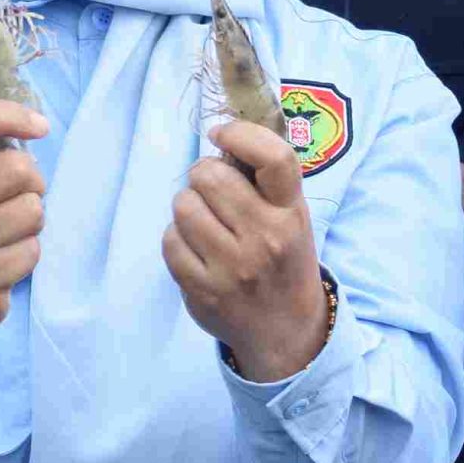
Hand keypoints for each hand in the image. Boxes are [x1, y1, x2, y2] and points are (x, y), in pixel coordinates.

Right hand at [0, 99, 48, 376]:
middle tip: (15, 200)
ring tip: (4, 233)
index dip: (9, 114)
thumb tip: (36, 123)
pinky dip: (26, 254)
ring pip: (33, 210)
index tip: (41, 126)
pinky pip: (32, 250)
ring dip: (31, 222)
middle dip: (33, 183)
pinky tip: (0, 261)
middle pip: (19, 168)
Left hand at [165, 120, 327, 382]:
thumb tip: (223, 139)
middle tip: (212, 188)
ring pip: (184, 206)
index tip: (222, 134)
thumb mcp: (292, 218)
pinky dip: (177, 238)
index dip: (241, 134)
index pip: (274, 158)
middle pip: (211, 176)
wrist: (286, 329)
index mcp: (291, 213)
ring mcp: (232, 267)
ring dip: (188, 205)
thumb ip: (265, 183)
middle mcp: (265, 238)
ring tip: (203, 219)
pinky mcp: (203, 290)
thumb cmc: (285, 260)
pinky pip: (171, 241)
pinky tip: (195, 247)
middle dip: (204, 174)